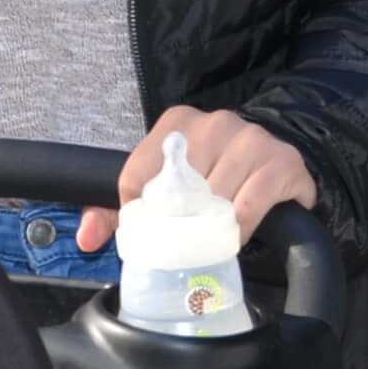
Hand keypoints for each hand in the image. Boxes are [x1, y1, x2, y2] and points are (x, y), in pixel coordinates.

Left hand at [78, 108, 319, 253]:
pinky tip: (236, 235)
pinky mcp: (280, 160)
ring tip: (209, 241)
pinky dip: (239, 228)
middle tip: (179, 246)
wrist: (277, 163)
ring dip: (210, 230)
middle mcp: (212, 123)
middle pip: (177, 192)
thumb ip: (116, 210)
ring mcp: (249, 138)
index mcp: (176, 123)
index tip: (151, 231)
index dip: (140, 213)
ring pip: (214, 200)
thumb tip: (87, 238)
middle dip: (176, 226)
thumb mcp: (164, 185)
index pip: (137, 175)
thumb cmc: (212, 177)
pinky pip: (250, 205)